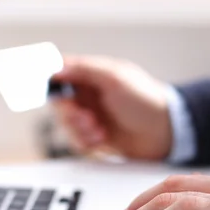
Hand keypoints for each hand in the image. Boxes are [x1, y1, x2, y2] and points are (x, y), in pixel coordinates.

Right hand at [52, 55, 171, 159]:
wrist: (166, 132)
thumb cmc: (147, 100)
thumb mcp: (115, 78)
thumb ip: (84, 69)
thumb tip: (57, 67)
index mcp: (92, 74)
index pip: (60, 72)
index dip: (47, 79)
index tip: (43, 89)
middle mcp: (90, 95)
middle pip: (60, 103)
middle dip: (69, 113)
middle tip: (84, 117)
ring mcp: (92, 116)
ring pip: (67, 125)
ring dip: (79, 129)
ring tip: (99, 130)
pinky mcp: (97, 136)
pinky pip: (77, 141)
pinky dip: (86, 142)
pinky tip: (102, 139)